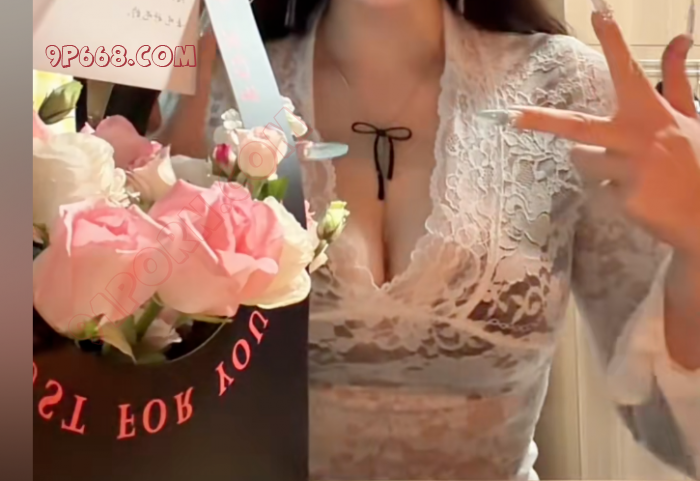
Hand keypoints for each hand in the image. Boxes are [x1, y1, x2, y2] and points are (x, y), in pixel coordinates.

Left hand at [489, 5, 699, 257]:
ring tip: (628, 171)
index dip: (614, 41)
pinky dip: (612, 194)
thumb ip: (677, 79)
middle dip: (543, 120)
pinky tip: (639, 196)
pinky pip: (600, 192)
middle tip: (514, 116)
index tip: (598, 13)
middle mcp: (638, 137)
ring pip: (584, 162)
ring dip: (594, 165)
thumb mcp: (690, 117)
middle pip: (578, 127)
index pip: (630, 70)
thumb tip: (680, 37)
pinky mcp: (625, 200)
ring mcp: (631, 170)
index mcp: (652, 112)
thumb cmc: (695, 160)